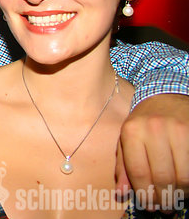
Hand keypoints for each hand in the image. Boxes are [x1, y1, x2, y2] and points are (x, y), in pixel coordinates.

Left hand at [115, 93, 188, 209]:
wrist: (165, 97)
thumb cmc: (142, 123)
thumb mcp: (126, 139)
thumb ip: (123, 166)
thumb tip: (122, 194)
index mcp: (131, 131)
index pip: (138, 171)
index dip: (145, 193)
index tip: (150, 206)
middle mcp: (154, 129)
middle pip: (162, 176)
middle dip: (165, 198)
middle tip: (166, 208)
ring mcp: (177, 129)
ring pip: (183, 174)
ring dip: (181, 192)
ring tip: (178, 197)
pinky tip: (186, 184)